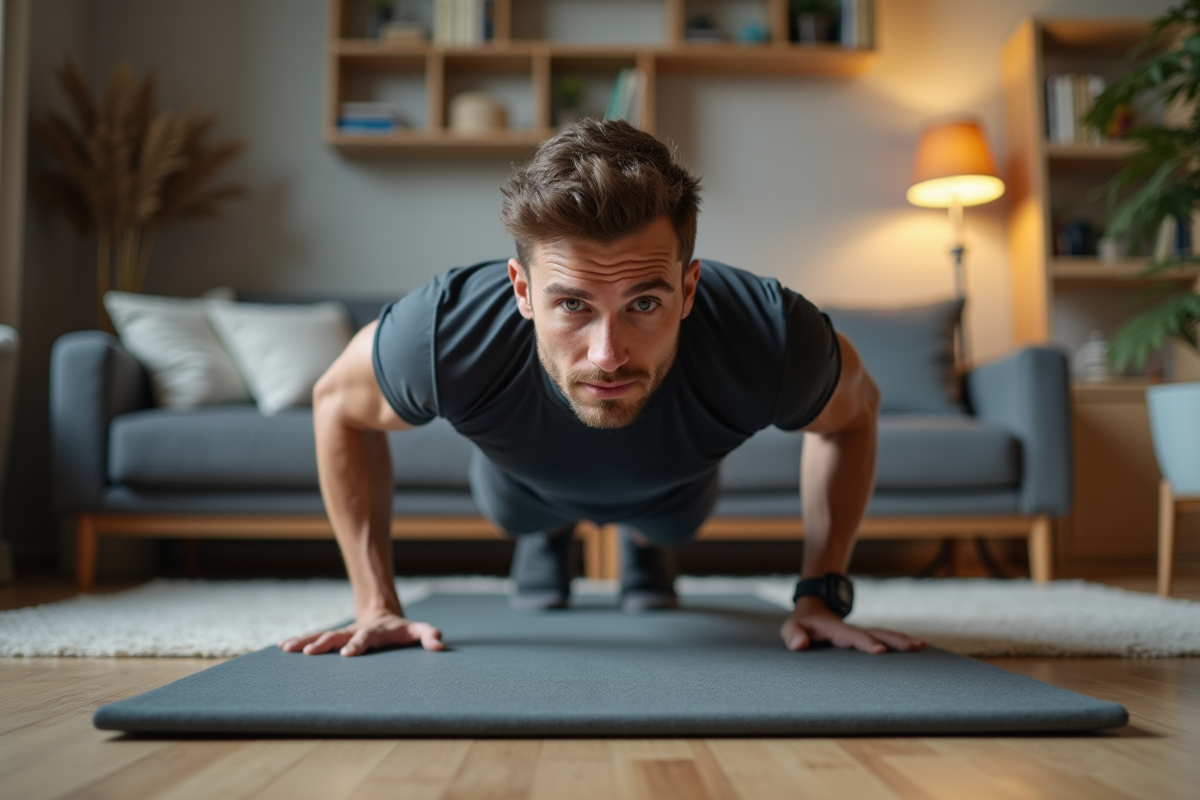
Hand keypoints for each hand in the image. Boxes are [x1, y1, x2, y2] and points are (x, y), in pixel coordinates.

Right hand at [279, 609, 445, 656]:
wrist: (383, 613)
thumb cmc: (402, 629)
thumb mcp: (418, 630)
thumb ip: (429, 635)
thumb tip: (440, 644)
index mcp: (375, 631)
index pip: (366, 639)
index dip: (357, 646)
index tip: (347, 654)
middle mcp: (356, 631)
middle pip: (338, 635)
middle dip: (324, 643)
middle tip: (310, 653)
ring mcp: (343, 632)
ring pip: (322, 635)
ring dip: (306, 641)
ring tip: (288, 648)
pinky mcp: (334, 636)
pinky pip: (315, 637)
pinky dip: (301, 640)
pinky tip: (283, 646)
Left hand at [780, 596, 924, 654]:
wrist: (814, 609)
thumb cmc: (802, 624)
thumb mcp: (791, 628)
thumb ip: (792, 635)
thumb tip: (799, 645)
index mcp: (835, 629)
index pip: (851, 636)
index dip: (865, 642)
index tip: (880, 651)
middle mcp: (852, 629)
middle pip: (876, 633)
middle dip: (895, 640)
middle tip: (916, 646)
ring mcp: (861, 632)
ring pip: (884, 634)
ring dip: (902, 640)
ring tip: (921, 646)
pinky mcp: (866, 637)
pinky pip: (885, 638)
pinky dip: (900, 642)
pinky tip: (917, 648)